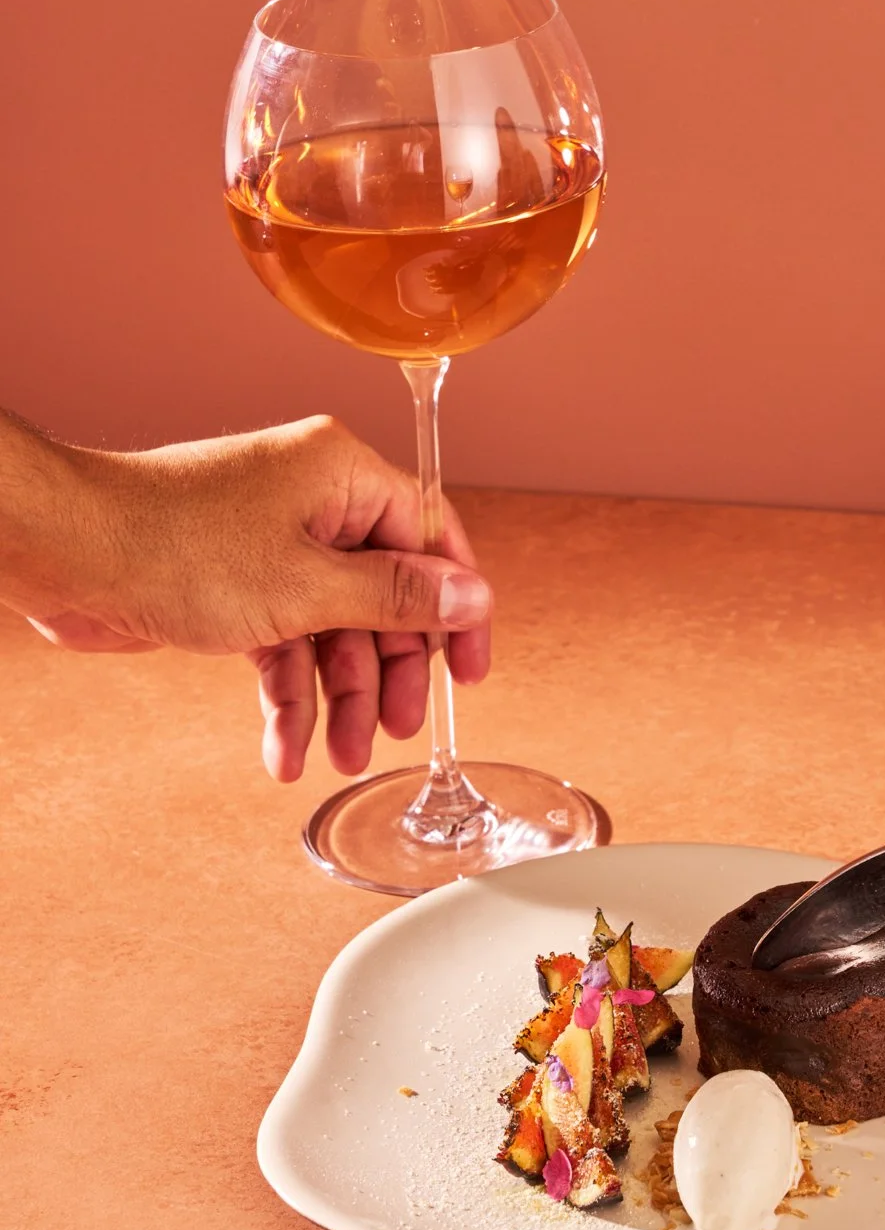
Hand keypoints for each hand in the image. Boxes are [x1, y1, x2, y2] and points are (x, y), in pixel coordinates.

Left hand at [4, 414, 490, 781]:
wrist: (68, 553)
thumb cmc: (172, 545)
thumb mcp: (306, 586)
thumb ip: (397, 597)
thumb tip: (472, 597)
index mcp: (343, 477)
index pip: (432, 537)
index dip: (457, 608)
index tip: (468, 669)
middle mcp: (314, 504)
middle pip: (384, 595)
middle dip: (386, 671)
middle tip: (392, 727)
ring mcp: (274, 545)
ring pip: (333, 629)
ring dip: (336, 696)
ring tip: (335, 753)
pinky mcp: (237, 585)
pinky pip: (285, 641)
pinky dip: (287, 693)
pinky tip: (284, 745)